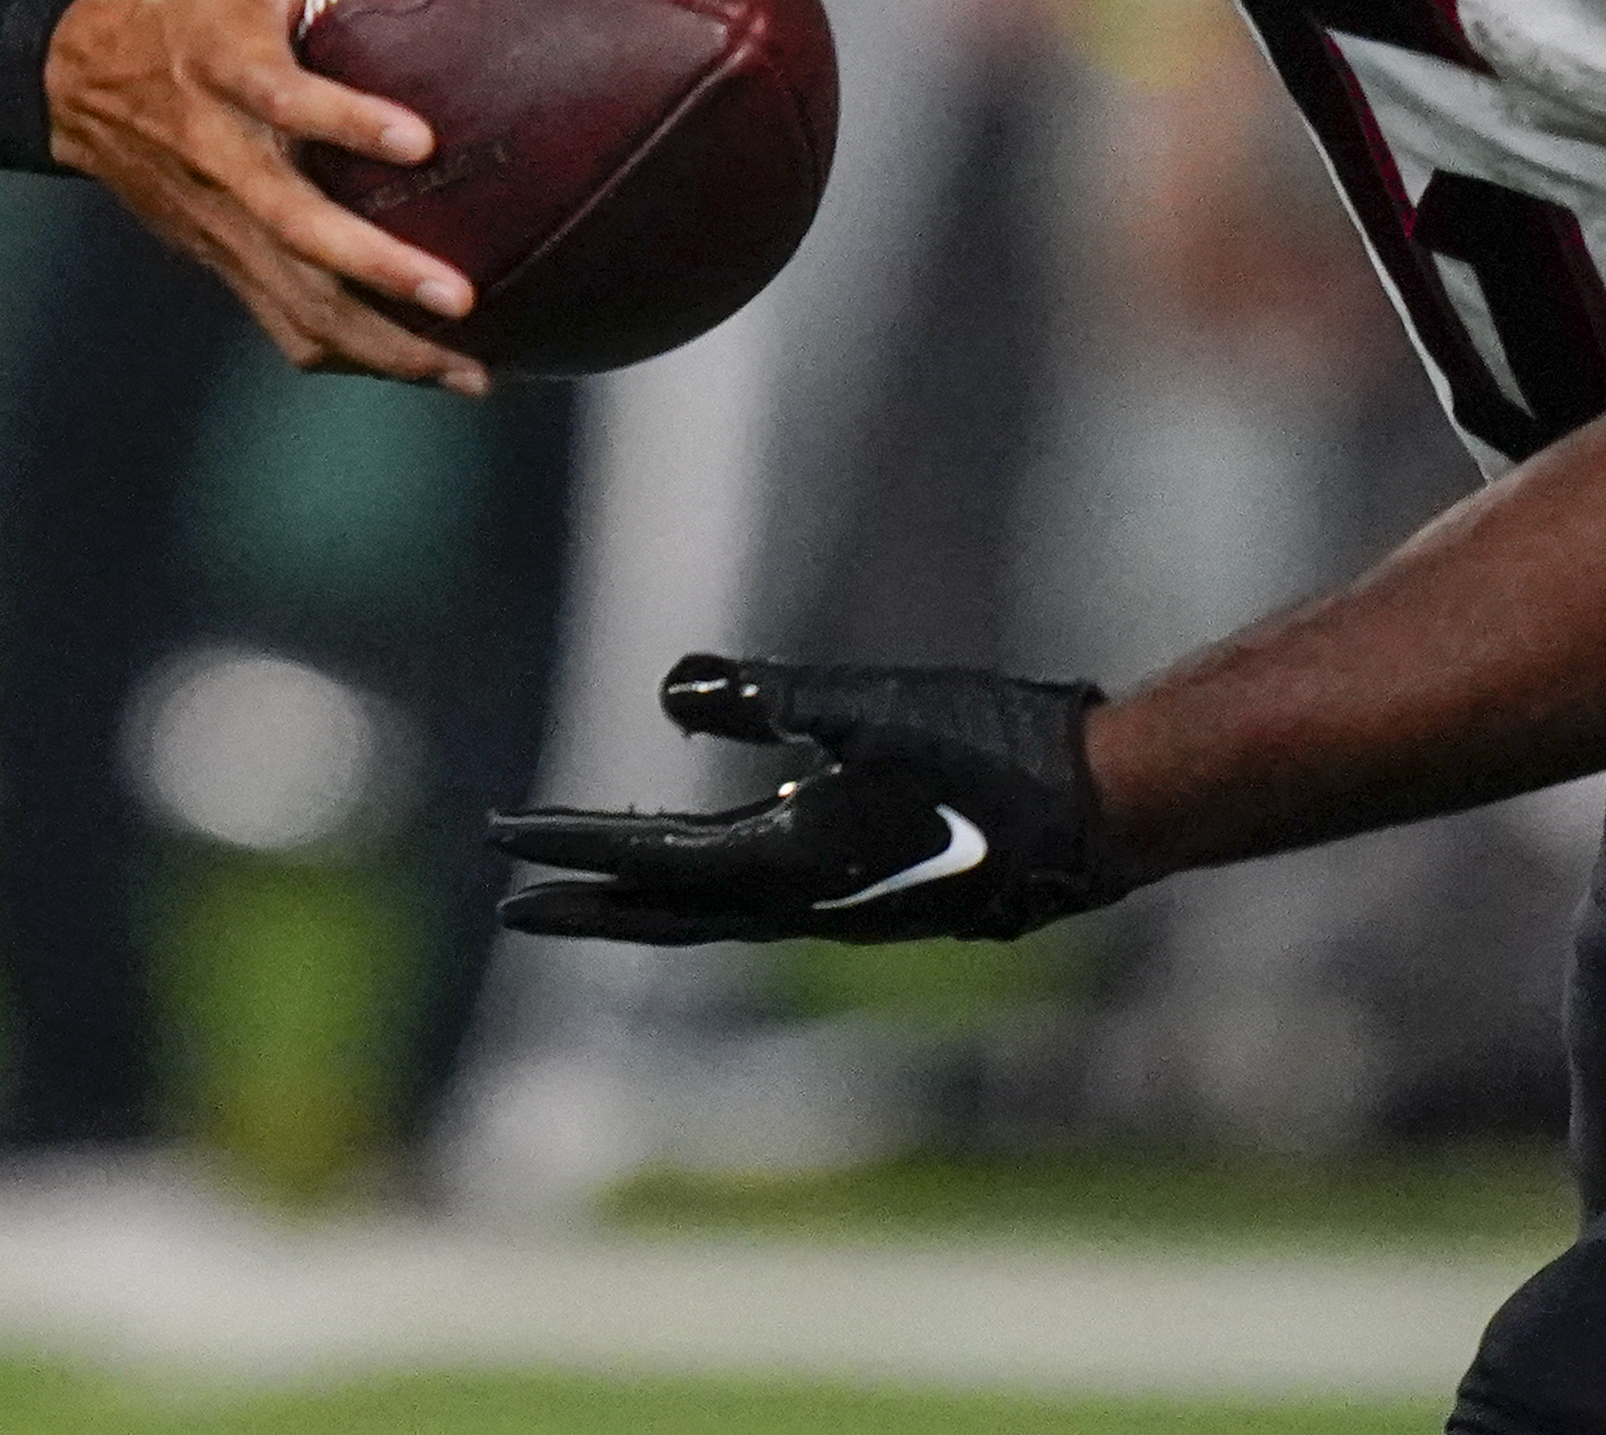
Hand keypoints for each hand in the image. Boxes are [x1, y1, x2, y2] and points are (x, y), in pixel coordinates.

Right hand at [47, 0, 488, 394]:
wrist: (81, 82)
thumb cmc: (202, 1)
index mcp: (228, 67)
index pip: (285, 98)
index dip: (346, 120)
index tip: (420, 139)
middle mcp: (220, 154)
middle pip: (294, 226)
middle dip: (376, 268)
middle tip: (460, 294)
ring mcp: (219, 221)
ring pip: (297, 299)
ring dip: (382, 344)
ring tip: (472, 371)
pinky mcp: (222, 261)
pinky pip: (288, 324)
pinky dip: (356, 356)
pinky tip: (428, 372)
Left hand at [489, 653, 1121, 944]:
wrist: (1106, 806)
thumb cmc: (995, 748)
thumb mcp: (869, 705)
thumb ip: (768, 699)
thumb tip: (670, 693)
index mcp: (794, 865)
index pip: (652, 858)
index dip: (572, 844)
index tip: (499, 842)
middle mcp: (809, 906)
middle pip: (671, 910)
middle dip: (591, 903)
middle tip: (511, 898)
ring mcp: (847, 910)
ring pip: (720, 912)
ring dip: (650, 902)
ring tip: (594, 885)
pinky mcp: (882, 897)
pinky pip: (771, 900)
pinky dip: (719, 888)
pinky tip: (724, 859)